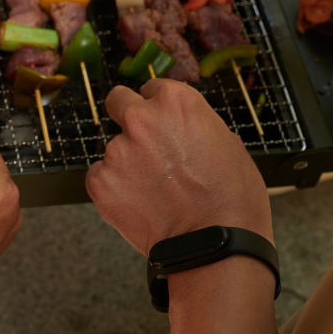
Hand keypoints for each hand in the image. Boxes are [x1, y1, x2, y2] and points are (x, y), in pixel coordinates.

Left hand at [86, 80, 270, 256]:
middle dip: (127, 117)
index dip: (157, 108)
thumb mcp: (228, 143)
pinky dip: (114, 188)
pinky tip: (139, 203)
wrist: (216, 244)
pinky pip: (100, 176)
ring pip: (113, 148)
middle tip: (143, 144)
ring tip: (154, 190)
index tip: (160, 122)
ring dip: (127, 162)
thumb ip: (195, 125)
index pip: (151, 88)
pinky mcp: (101, 181)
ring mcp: (117, 150)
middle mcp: (140, 119)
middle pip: (117, 101)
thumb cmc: (232, 198)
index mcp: (175, 102)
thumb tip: (181, 125)